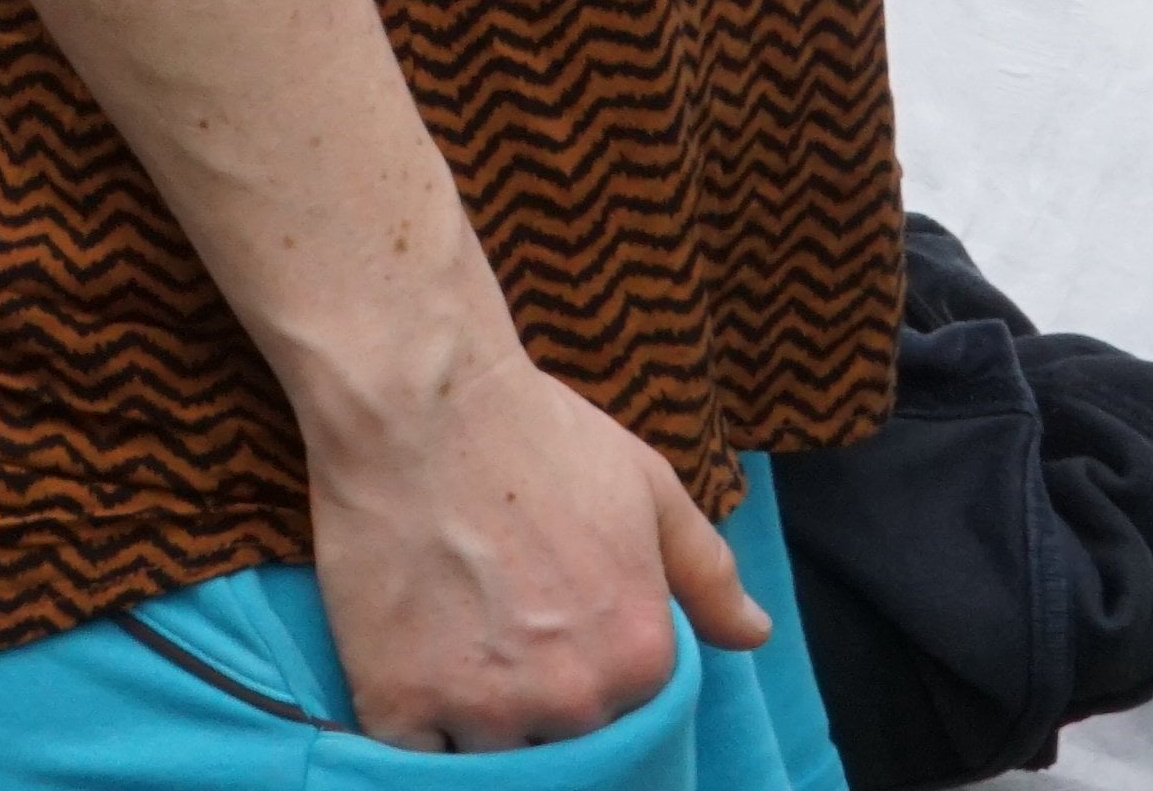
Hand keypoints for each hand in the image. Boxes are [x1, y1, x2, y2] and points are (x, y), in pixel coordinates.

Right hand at [301, 343, 762, 751]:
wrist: (420, 397)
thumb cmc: (536, 434)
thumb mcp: (649, 489)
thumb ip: (707, 574)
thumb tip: (755, 634)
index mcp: (639, 658)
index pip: (628, 718)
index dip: (593, 679)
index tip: (559, 639)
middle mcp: (571, 699)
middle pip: (561, 744)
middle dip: (539, 703)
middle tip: (503, 635)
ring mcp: (482, 709)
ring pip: (490, 757)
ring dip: (477, 718)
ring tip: (454, 646)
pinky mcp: (397, 704)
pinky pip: (418, 758)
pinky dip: (417, 732)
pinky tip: (410, 676)